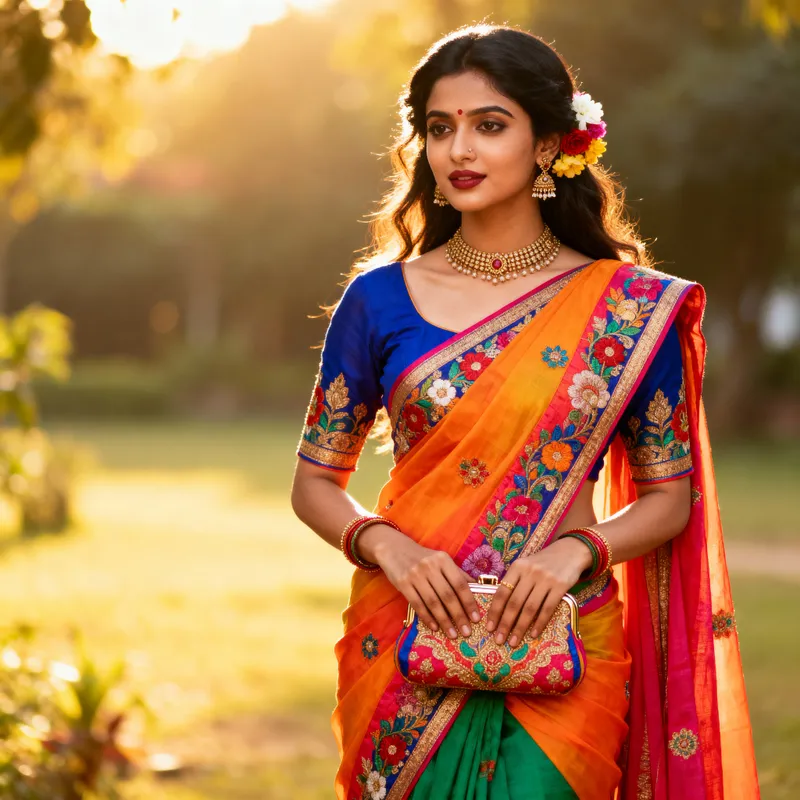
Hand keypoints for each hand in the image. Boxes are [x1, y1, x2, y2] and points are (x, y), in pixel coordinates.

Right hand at [357, 524, 480, 638]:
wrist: (393, 549)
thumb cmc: (422, 557)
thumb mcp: (440, 559)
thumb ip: (457, 573)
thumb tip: (477, 588)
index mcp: (443, 559)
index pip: (460, 584)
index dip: (469, 602)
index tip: (476, 618)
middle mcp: (430, 566)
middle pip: (448, 595)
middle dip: (459, 616)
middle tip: (467, 632)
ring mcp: (415, 575)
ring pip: (433, 602)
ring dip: (444, 621)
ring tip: (453, 634)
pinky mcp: (403, 584)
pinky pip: (417, 604)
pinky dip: (427, 617)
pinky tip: (434, 627)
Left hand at [484, 537, 592, 646]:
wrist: (570, 551)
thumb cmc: (543, 563)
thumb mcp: (525, 566)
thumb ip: (514, 582)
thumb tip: (499, 609)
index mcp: (517, 567)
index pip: (502, 592)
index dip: (494, 611)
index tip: (489, 628)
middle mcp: (530, 572)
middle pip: (514, 603)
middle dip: (505, 624)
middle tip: (499, 640)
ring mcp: (545, 579)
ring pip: (529, 608)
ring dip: (520, 627)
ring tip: (514, 641)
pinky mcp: (560, 586)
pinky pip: (547, 609)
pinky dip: (539, 623)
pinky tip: (533, 634)